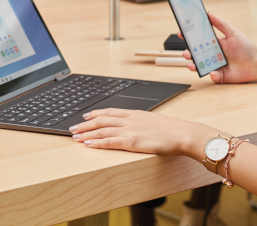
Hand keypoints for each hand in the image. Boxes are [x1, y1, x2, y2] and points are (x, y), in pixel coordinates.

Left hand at [69, 108, 219, 157]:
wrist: (184, 134)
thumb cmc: (174, 131)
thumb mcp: (156, 123)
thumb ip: (144, 124)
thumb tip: (139, 128)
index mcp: (137, 114)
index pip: (111, 112)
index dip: (96, 114)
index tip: (86, 115)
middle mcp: (131, 120)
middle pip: (103, 120)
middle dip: (86, 124)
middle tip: (73, 127)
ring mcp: (131, 130)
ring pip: (103, 130)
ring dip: (87, 133)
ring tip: (75, 136)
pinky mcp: (132, 141)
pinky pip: (110, 142)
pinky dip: (97, 142)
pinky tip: (88, 144)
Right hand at [181, 12, 256, 83]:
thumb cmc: (247, 47)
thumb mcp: (233, 32)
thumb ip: (220, 24)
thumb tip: (209, 13)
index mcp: (215, 43)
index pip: (198, 40)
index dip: (189, 37)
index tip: (181, 33)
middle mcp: (213, 54)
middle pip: (196, 53)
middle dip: (188, 53)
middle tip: (186, 52)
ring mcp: (215, 65)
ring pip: (200, 65)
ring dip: (194, 65)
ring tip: (192, 63)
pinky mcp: (220, 76)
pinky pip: (212, 76)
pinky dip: (212, 74)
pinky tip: (213, 72)